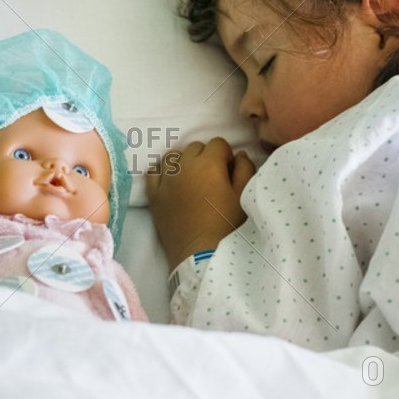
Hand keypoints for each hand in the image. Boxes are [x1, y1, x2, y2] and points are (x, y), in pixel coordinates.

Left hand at [147, 138, 256, 270]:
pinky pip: (153, 172)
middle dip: (205, 158)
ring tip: (192, 179)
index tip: (228, 173)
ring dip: (184, 162)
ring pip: (173, 156)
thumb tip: (239, 155)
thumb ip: (245, 169)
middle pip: (195, 148)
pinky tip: (171, 181)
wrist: (201, 255)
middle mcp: (184, 166)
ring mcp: (165, 180)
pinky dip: (162, 172)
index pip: (218, 143)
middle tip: (212, 179)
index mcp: (208, 164)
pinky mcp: (154, 196)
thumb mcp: (244, 196)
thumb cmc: (228, 226)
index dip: (226, 157)